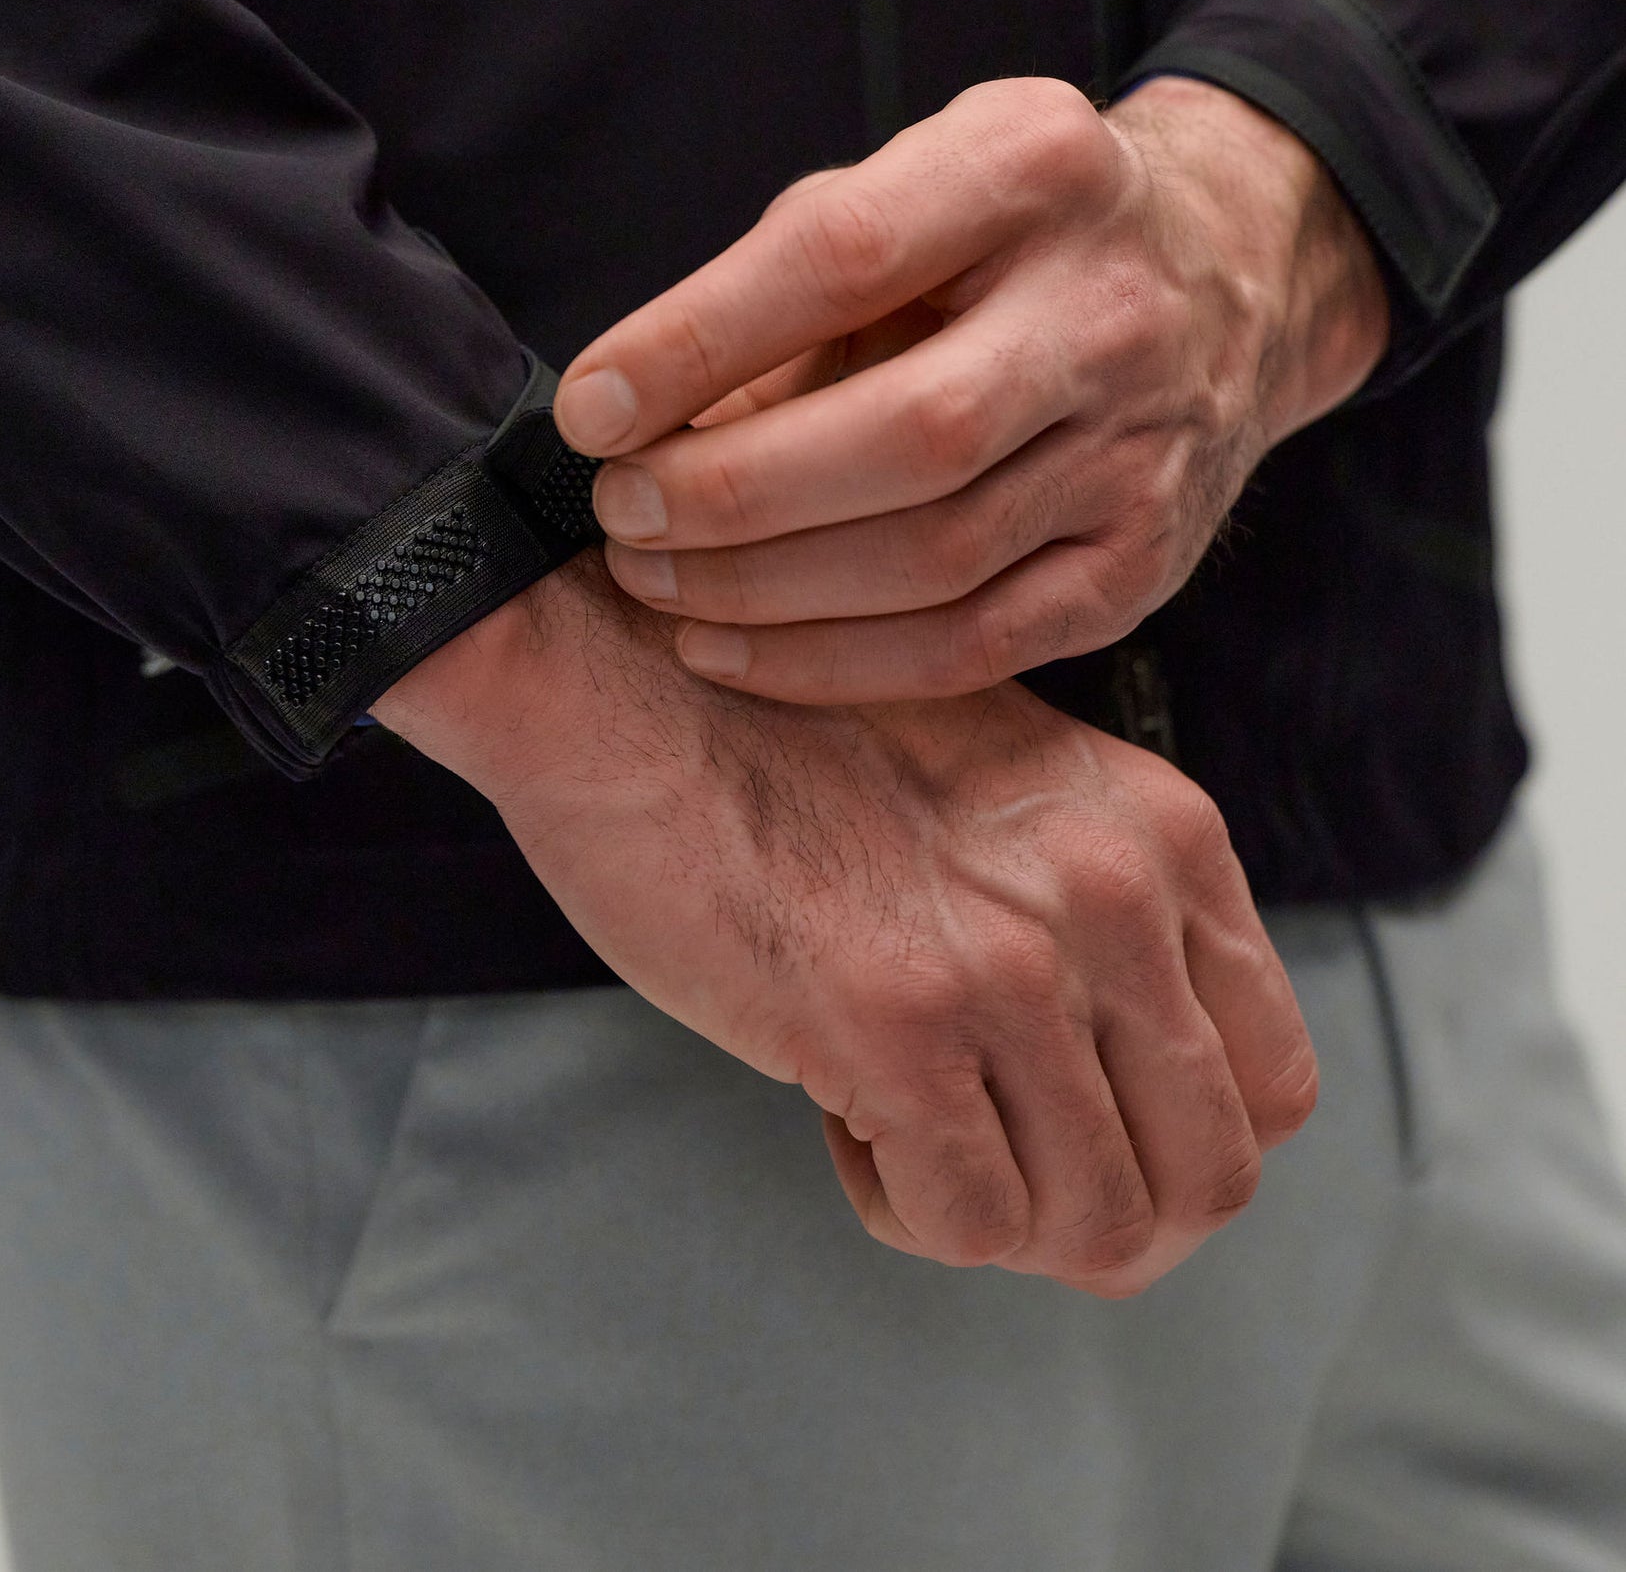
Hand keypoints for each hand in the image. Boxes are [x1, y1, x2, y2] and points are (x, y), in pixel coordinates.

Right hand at [376, 553, 1317, 1289]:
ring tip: (904, 1124)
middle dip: (1104, 1218)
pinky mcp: (900, 1022)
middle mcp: (1116, 896)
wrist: (629, 681)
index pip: (1276, 1082)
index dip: (1180, 1145)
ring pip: (1100, 1225)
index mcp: (1162, 832)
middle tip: (989, 1167)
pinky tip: (838, 1107)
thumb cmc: (786, 737)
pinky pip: (968, 1223)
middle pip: (1209, 1178)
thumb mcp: (1010, 791)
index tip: (1077, 1124)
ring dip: (1002, 1217)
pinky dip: (905, 1204)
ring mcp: (1014, 962)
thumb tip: (1129, 1089)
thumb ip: (1095, 908)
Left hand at [555, 76, 1387, 703]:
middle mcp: (1111, 309)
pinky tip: (729, 650)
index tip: (589, 407)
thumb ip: (780, 281)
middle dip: (734, 491)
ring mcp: (1142, 449)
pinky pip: (974, 645)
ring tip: (652, 577)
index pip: (849, 254)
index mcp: (1037, 168)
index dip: (701, 339)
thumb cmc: (1007, 231)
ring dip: (763, 589)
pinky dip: (833, 664)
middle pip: (910, 432)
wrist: (1227, 278)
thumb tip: (627, 414)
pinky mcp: (1144, 564)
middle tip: (618, 511)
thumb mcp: (908, 185)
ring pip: (936, 558)